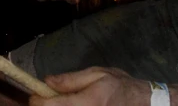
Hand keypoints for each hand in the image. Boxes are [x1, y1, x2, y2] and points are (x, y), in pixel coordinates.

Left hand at [29, 68, 149, 105]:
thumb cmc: (119, 85)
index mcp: (87, 102)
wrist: (142, 103)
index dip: (37, 99)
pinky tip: (69, 103)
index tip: (35, 93)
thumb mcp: (97, 74)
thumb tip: (47, 81)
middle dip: (45, 105)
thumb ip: (71, 79)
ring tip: (60, 99)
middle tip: (46, 96)